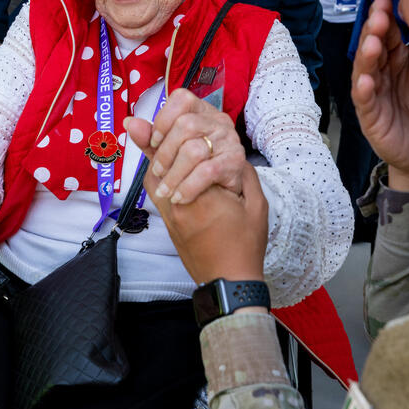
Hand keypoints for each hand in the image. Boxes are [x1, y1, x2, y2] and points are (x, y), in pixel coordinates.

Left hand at [129, 126, 267, 286]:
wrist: (228, 281)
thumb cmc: (246, 244)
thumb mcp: (255, 203)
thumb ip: (242, 171)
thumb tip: (228, 145)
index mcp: (206, 193)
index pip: (184, 147)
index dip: (179, 129)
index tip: (184, 127)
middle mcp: (179, 200)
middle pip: (163, 152)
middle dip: (165, 138)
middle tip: (171, 133)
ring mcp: (167, 212)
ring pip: (153, 169)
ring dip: (160, 155)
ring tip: (172, 149)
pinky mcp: (164, 220)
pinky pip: (154, 186)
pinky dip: (159, 172)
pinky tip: (172, 169)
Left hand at [132, 88, 244, 204]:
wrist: (223, 194)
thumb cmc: (194, 167)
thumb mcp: (168, 152)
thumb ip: (150, 139)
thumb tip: (129, 122)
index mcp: (200, 111)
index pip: (181, 99)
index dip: (163, 120)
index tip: (153, 142)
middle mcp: (217, 121)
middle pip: (185, 125)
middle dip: (165, 153)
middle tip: (157, 172)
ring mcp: (229, 139)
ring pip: (194, 150)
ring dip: (173, 175)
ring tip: (166, 190)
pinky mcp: (235, 161)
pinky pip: (207, 171)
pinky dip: (188, 187)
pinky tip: (179, 197)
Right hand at [351, 0, 408, 189]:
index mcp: (398, 59)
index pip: (388, 33)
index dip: (385, 16)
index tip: (386, 0)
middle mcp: (383, 73)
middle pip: (373, 46)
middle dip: (374, 30)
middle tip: (380, 16)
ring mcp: (375, 95)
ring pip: (365, 71)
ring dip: (366, 56)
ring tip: (372, 43)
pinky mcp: (372, 119)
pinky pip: (365, 102)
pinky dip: (364, 91)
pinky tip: (367, 81)